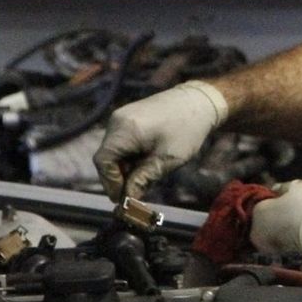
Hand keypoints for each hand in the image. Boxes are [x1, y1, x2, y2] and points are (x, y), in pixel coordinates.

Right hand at [92, 80, 227, 199]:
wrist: (198, 101)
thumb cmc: (187, 129)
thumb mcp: (167, 159)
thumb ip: (144, 179)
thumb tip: (128, 199)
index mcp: (125, 129)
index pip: (103, 161)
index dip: (110, 182)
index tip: (123, 198)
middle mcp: (117, 121)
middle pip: (106, 157)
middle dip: (119, 177)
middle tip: (136, 192)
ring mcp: (121, 117)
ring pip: (113, 151)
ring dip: (125, 167)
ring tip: (146, 175)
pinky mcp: (127, 118)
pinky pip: (120, 142)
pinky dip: (128, 156)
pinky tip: (146, 161)